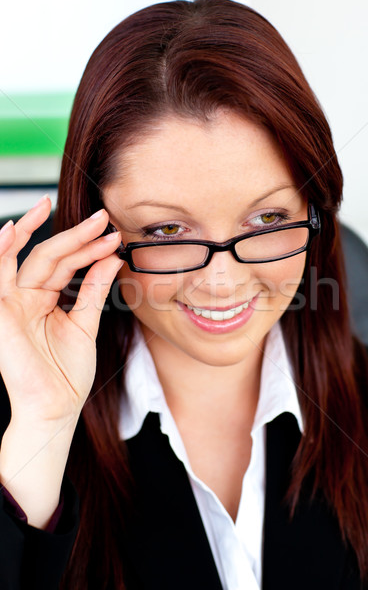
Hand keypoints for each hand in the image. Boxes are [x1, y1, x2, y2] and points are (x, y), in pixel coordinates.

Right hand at [0, 196, 122, 428]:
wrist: (57, 406)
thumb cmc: (67, 372)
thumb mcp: (86, 323)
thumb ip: (94, 289)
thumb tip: (111, 258)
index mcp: (43, 300)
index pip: (65, 264)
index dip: (88, 247)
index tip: (113, 235)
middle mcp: (24, 297)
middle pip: (49, 256)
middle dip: (75, 235)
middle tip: (102, 218)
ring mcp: (10, 304)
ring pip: (23, 258)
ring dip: (38, 230)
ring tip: (52, 205)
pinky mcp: (0, 313)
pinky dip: (1, 251)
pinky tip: (12, 228)